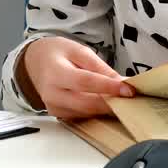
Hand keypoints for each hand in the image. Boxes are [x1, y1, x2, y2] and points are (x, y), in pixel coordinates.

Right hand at [18, 37, 134, 118]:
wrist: (35, 63)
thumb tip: (121, 82)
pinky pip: (81, 116)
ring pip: (86, 114)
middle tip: (131, 100)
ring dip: (106, 109)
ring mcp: (54, 108)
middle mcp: (52, 94)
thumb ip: (99, 67)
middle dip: (111, 103)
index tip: (128, 90)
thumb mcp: (79, 51)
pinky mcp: (58, 115)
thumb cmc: (58, 54)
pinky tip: (107, 105)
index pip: (85, 82)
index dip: (108, 87)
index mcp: (56, 73)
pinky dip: (96, 112)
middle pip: (86, 104)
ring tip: (123, 101)